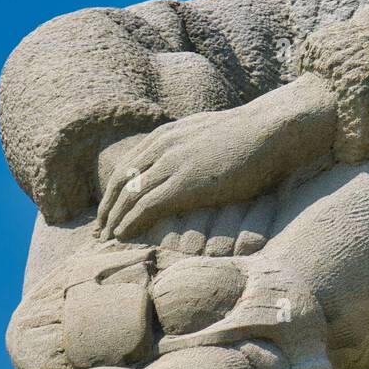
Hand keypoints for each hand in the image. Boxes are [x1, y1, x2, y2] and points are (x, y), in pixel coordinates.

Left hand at [96, 74, 336, 241]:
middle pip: (121, 180)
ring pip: (129, 195)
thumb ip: (191, 146)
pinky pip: (146, 206)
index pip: (127, 166)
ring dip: (114, 219)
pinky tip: (122, 235)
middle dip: (107, 207)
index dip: (114, 191)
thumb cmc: (251, 136)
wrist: (270, 129)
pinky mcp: (185, 183)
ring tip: (106, 238)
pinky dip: (130, 222)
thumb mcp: (209, 134)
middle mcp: (163, 146)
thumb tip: (191, 162)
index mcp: (168, 134)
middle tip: (99, 230)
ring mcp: (173, 163)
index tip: (108, 209)